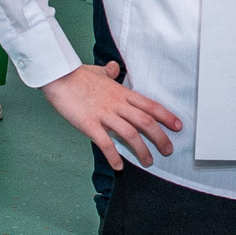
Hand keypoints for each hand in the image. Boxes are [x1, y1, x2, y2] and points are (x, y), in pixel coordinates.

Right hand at [44, 61, 182, 170]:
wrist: (58, 76)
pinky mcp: (89, 124)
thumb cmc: (77, 75)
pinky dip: (114, 156)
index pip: (150, 106)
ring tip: (148, 162)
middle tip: (168, 150)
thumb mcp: (98, 71)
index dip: (166, 116)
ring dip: (142, 150)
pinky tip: (119, 166)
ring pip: (130, 134)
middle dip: (160, 137)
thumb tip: (115, 68)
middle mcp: (117, 104)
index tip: (178, 126)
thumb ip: (109, 72)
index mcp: (121, 93)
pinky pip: (105, 143)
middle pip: (145, 122)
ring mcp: (104, 114)